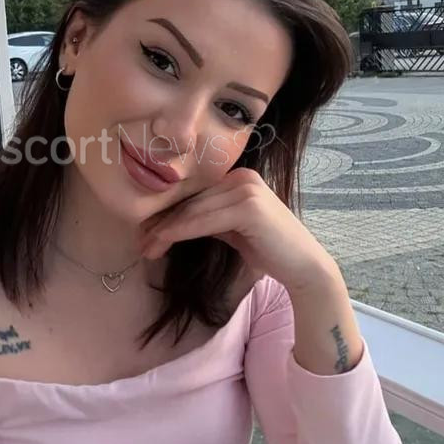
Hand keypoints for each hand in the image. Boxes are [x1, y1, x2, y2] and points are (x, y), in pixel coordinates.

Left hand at [138, 167, 341, 296]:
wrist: (304, 267)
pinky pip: (204, 220)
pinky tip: (162, 242)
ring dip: (164, 230)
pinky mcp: (248, 206)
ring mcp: (246, 189)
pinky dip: (180, 232)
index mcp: (237, 178)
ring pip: (193, 211)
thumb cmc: (268, 250)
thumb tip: (170, 222)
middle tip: (140, 242)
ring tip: (146, 247)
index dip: (167, 214)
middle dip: (162, 222)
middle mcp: (241, 177)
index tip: (145, 232)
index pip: (194, 195)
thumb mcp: (231, 228)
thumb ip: (208, 218)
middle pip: (191, 201)